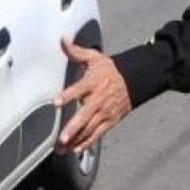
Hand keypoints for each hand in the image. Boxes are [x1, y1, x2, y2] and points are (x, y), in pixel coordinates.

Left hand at [54, 39, 132, 153]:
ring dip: (75, 139)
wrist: (134, 80)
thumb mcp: (94, 57)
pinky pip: (97, 134)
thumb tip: (63, 40)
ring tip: (62, 148)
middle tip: (61, 138)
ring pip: (89, 129)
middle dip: (73, 128)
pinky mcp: (110, 121)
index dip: (67, 95)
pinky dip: (86, 143)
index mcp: (93, 83)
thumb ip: (76, 52)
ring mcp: (105, 113)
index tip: (56, 102)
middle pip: (84, 116)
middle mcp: (98, 100)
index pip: (78, 89)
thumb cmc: (110, 70)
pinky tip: (75, 149)